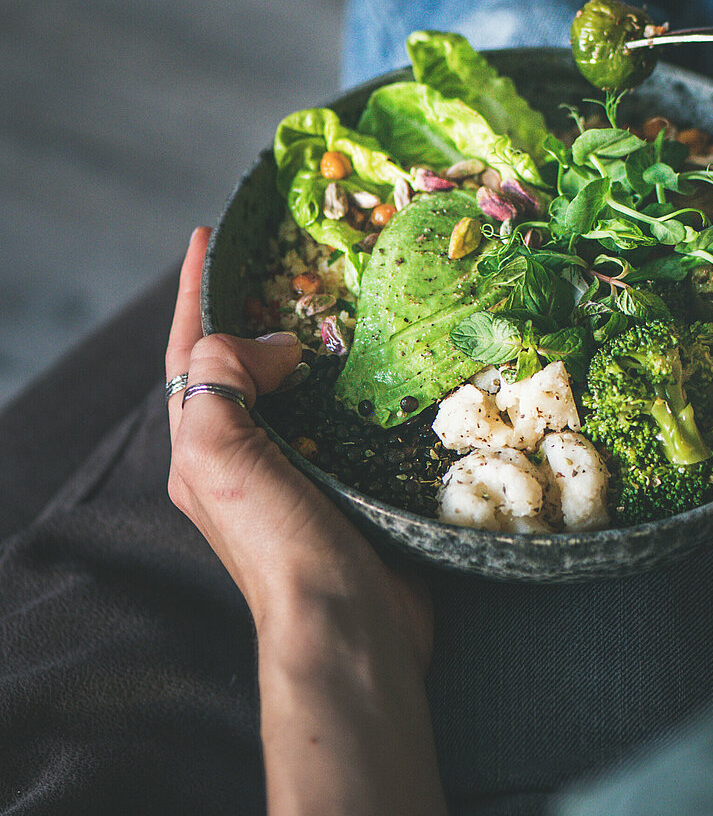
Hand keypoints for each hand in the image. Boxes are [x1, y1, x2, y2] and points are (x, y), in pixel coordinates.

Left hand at [165, 228, 431, 667]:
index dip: (194, 290)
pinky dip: (348, 379)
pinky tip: (375, 364)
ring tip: (333, 297)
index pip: (189, 350)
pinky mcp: (346, 479)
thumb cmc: (280, 544)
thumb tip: (276, 342)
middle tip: (284, 261)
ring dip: (305, 340)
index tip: (209, 236)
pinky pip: (338, 413)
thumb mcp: (221, 456)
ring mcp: (295, 468)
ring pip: (292, 386)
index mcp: (200, 445)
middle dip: (251, 309)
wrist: (347, 624)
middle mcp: (240, 454)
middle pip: (236, 362)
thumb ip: (221, 381)